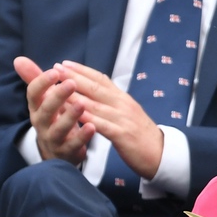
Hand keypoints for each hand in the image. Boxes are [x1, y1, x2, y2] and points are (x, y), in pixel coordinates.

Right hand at [14, 56, 93, 164]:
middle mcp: (41, 122)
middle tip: (70, 83)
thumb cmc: (52, 118)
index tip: (55, 71)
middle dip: (57, 97)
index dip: (42, 83)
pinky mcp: (66, 151)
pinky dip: (82, 137)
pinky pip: (73, 145)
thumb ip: (34, 79)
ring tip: (82, 104)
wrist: (56, 151)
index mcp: (36, 107)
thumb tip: (18, 59)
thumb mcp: (43, 99)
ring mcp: (53, 138)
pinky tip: (92, 127)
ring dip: (70, 116)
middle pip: (45, 110)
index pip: (33, 94)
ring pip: (58, 129)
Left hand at [58, 60, 162, 178]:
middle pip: (95, 87)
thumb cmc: (139, 133)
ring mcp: (123, 118)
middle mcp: (122, 104)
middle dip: (73, 77)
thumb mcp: (126, 112)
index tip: (64, 63)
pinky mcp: (122, 135)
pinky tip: (74, 115)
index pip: (100, 79)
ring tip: (57, 88)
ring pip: (95, 104)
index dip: (81, 70)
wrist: (161, 153)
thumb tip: (92, 90)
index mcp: (122, 98)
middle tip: (55, 68)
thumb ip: (110, 101)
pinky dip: (88, 119)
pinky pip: (102, 125)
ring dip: (75, 95)